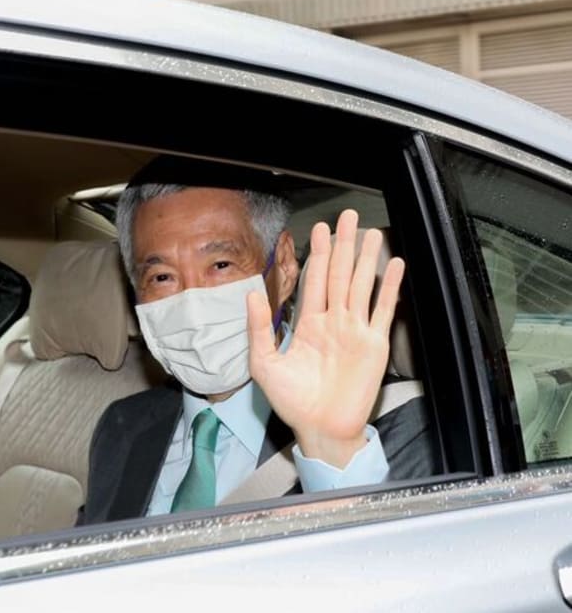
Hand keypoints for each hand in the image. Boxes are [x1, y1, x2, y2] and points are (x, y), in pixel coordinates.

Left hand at [247, 209, 404, 467]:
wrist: (320, 429)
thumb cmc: (292, 401)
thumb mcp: (265, 364)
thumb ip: (259, 328)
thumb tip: (252, 294)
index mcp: (309, 324)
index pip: (314, 281)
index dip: (318, 255)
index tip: (319, 229)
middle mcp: (334, 322)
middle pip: (339, 275)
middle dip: (343, 246)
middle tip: (347, 216)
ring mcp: (355, 331)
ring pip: (361, 286)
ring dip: (366, 259)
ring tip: (371, 232)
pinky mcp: (374, 344)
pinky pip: (383, 310)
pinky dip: (390, 288)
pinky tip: (394, 265)